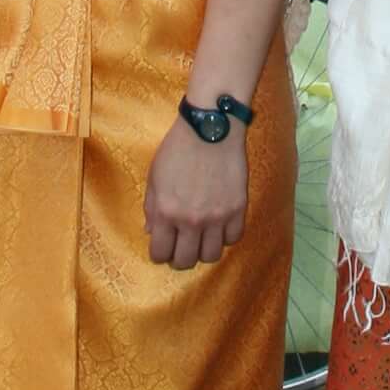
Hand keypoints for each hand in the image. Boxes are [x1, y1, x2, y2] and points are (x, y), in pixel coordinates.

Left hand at [144, 111, 250, 269]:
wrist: (211, 128)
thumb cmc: (178, 148)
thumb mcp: (154, 176)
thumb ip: (151, 207)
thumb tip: (151, 232)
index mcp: (165, 212)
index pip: (160, 253)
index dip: (160, 254)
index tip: (164, 248)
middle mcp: (190, 220)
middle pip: (185, 261)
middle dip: (180, 258)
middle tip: (182, 247)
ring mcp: (216, 217)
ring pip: (211, 256)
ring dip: (204, 250)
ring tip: (202, 239)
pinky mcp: (237, 209)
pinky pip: (233, 239)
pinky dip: (225, 236)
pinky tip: (219, 225)